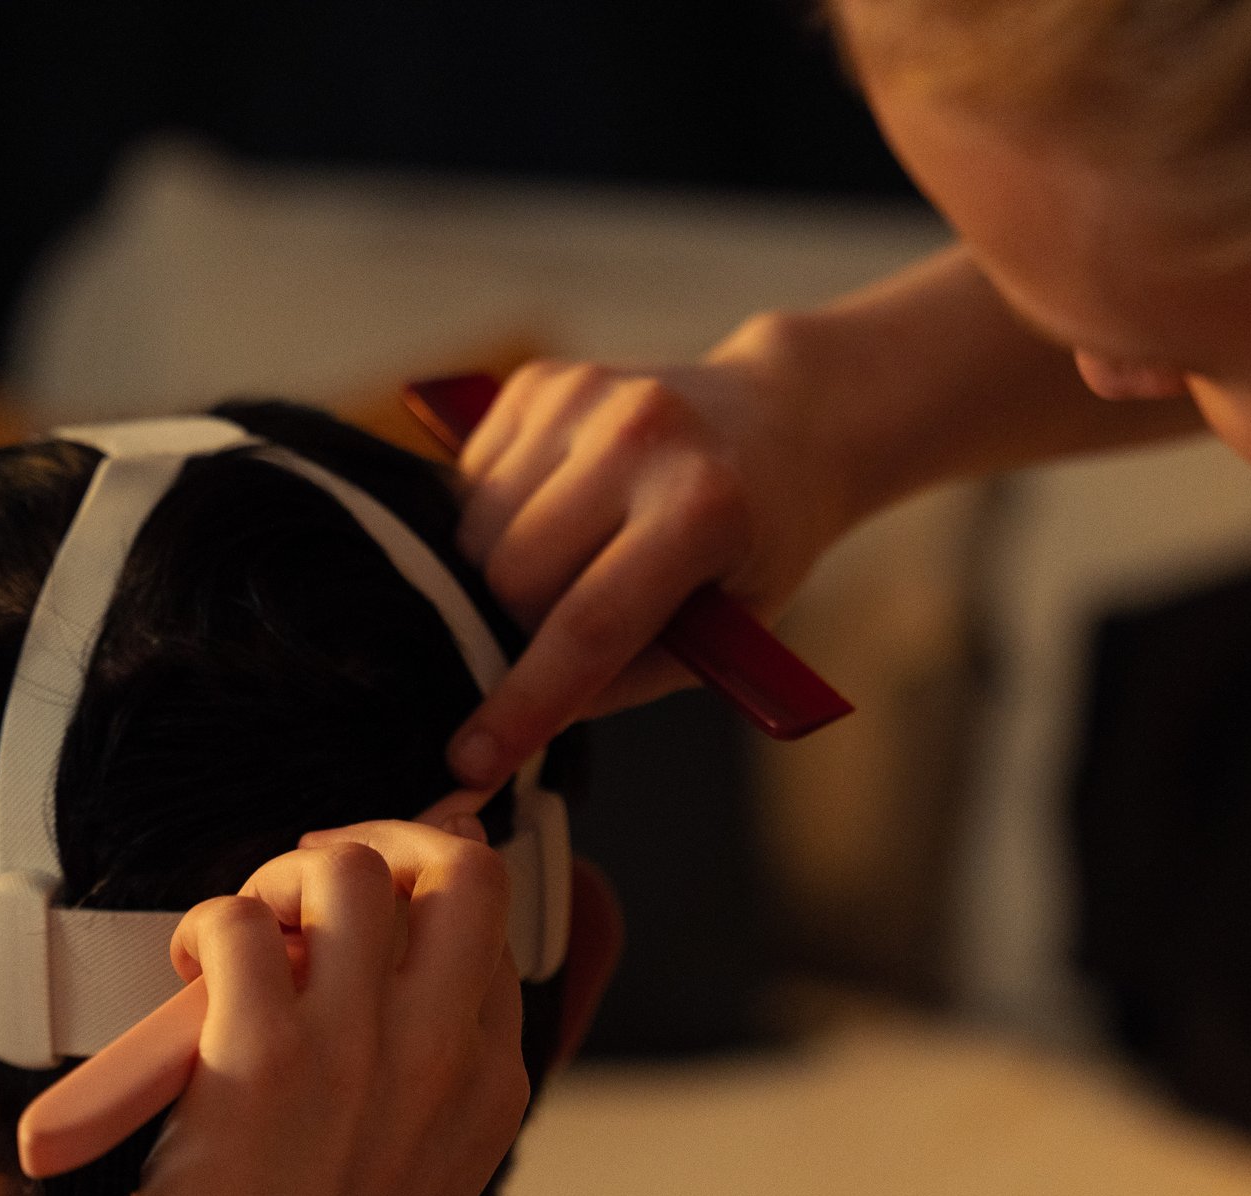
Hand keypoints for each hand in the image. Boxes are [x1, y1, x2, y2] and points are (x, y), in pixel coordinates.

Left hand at [98, 820, 527, 1195]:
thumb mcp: (432, 1168)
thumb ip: (433, 1069)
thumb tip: (401, 965)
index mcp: (492, 1078)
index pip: (493, 919)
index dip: (423, 888)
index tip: (359, 918)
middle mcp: (442, 1050)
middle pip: (460, 863)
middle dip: (382, 845)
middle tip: (312, 896)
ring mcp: (355, 1049)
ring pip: (346, 869)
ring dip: (281, 879)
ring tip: (245, 943)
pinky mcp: (259, 1060)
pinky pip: (239, 923)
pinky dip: (207, 930)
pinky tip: (187, 982)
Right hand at [445, 331, 862, 788]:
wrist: (780, 421)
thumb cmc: (755, 545)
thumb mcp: (729, 635)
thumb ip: (627, 679)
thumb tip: (523, 715)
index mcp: (704, 507)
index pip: (588, 626)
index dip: (523, 704)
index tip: (470, 760)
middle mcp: (640, 436)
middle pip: (513, 578)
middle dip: (518, 628)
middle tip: (565, 636)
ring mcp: (585, 396)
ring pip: (476, 531)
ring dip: (500, 575)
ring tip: (572, 568)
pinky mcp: (544, 380)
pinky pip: (470, 481)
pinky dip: (495, 519)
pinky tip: (559, 515)